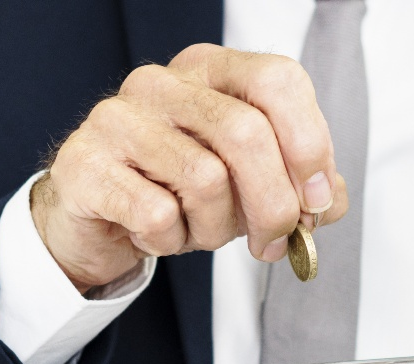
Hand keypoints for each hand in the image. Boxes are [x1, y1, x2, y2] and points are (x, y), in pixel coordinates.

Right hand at [31, 44, 349, 291]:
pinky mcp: (85, 164)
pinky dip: (169, 241)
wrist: (96, 222)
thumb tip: (329, 200)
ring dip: (212, 229)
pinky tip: (155, 235)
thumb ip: (298, 186)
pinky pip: (156, 213)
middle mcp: (162, 82)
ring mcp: (118, 118)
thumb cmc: (175, 193)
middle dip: (273, 204)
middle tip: (271, 242)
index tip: (316, 200)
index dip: (309, 145)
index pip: (278, 81)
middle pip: (246, 134)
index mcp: (210, 71)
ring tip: (193, 231)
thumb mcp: (247, 187)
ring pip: (205, 179)